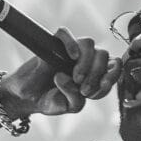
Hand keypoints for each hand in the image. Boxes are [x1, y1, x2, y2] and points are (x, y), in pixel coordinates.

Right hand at [5, 28, 119, 118]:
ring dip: (86, 62)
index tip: (100, 87)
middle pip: (103, 54)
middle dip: (97, 74)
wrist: (26, 98)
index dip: (112, 76)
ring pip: (89, 43)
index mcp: (94, 74)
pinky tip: (71, 56)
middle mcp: (85, 60)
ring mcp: (69, 51)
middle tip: (83, 88)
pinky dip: (71, 43)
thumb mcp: (70, 106)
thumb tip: (73, 80)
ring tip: (75, 78)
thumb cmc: (51, 100)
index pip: (114, 67)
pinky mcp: (53, 45)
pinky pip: (64, 34)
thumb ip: (78, 99)